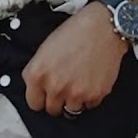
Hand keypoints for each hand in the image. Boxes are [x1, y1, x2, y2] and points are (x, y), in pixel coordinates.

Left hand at [23, 0, 128, 115]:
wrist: (103, 28)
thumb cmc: (75, 33)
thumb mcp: (45, 49)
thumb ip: (38, 73)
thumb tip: (39, 89)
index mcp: (37, 75)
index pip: (34, 103)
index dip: (41, 97)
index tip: (47, 94)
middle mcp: (54, 87)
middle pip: (52, 110)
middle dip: (58, 99)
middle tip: (66, 85)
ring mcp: (75, 93)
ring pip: (71, 110)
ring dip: (74, 99)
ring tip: (80, 82)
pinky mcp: (95, 95)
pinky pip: (89, 105)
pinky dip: (91, 96)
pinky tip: (91, 79)